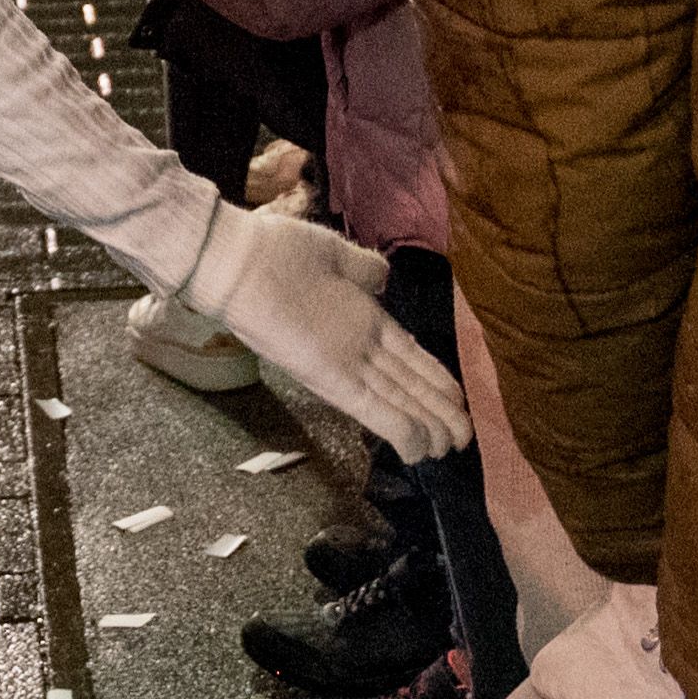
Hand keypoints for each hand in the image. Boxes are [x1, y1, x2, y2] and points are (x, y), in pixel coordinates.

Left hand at [177, 200, 469, 460]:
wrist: (232, 259)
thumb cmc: (274, 251)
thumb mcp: (330, 254)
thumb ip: (362, 270)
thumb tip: (384, 276)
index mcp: (361, 319)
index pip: (407, 356)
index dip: (435, 379)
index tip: (457, 399)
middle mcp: (356, 347)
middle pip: (409, 386)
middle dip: (441, 412)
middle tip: (464, 439)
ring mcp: (344, 362)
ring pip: (398, 401)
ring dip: (429, 427)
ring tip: (453, 448)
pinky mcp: (327, 375)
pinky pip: (371, 406)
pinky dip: (398, 427)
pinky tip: (419, 447)